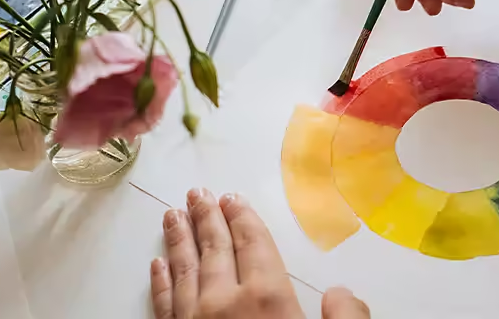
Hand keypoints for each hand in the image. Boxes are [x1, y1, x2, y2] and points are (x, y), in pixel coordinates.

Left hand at [150, 189, 370, 318]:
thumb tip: (342, 292)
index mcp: (266, 297)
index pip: (252, 243)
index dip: (242, 217)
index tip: (231, 197)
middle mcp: (224, 301)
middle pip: (214, 247)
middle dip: (205, 217)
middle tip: (196, 193)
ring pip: (183, 268)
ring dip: (178, 239)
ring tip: (172, 215)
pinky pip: (163, 304)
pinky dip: (159, 282)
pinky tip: (156, 265)